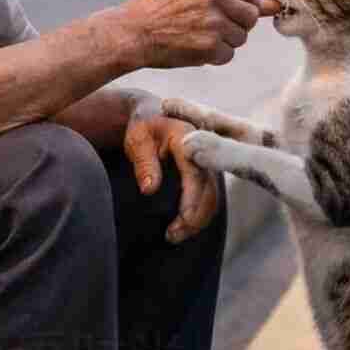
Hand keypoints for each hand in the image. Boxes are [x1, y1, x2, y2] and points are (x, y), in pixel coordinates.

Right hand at [115, 0, 262, 68]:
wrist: (129, 33)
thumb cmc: (155, 9)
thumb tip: (272, 5)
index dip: (238, 5)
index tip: (222, 12)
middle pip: (250, 16)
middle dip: (236, 25)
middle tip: (212, 28)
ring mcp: (213, 22)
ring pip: (240, 38)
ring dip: (224, 42)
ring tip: (196, 37)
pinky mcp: (210, 46)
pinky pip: (228, 55)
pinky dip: (214, 57)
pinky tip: (192, 49)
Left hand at [124, 105, 219, 244]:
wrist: (153, 115)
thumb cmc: (143, 127)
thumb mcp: (137, 140)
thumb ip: (144, 163)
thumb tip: (150, 190)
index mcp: (188, 139)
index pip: (195, 174)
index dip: (192, 199)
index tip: (183, 220)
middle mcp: (203, 153)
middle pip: (209, 190)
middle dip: (195, 217)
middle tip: (172, 235)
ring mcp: (207, 164)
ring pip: (211, 198)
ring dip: (197, 220)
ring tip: (173, 235)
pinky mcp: (205, 175)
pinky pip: (208, 198)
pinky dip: (199, 215)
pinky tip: (182, 227)